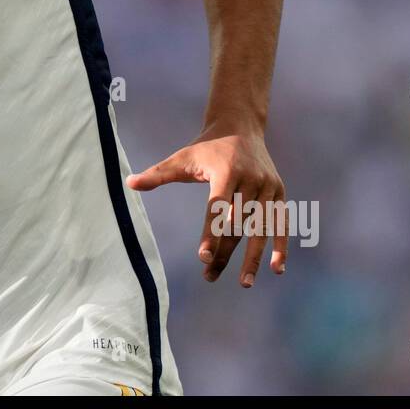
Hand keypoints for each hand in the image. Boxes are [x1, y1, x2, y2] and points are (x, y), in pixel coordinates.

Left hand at [126, 130, 285, 286]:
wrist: (239, 126)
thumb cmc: (205, 148)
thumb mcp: (181, 158)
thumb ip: (157, 174)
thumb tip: (128, 182)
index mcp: (226, 171)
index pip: (217, 208)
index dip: (211, 233)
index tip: (204, 257)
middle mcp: (251, 178)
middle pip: (237, 223)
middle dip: (225, 252)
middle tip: (210, 276)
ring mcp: (268, 186)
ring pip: (260, 227)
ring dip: (253, 256)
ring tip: (243, 282)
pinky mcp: (279, 191)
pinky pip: (281, 222)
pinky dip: (281, 245)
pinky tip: (276, 269)